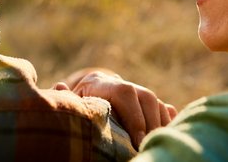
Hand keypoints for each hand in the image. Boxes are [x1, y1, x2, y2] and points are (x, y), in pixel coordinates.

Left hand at [55, 69, 177, 148]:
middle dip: (150, 122)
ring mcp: (135, 92)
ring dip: (160, 124)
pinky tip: (166, 135)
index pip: (124, 92)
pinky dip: (168, 121)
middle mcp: (121, 83)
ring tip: (155, 143)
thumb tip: (59, 87)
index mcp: (99, 83)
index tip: (136, 140)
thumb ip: (68, 99)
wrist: (84, 97)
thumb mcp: (69, 104)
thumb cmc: (73, 108)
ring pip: (158, 103)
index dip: (133, 115)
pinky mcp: (146, 103)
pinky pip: (165, 109)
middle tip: (147, 145)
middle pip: (146, 96)